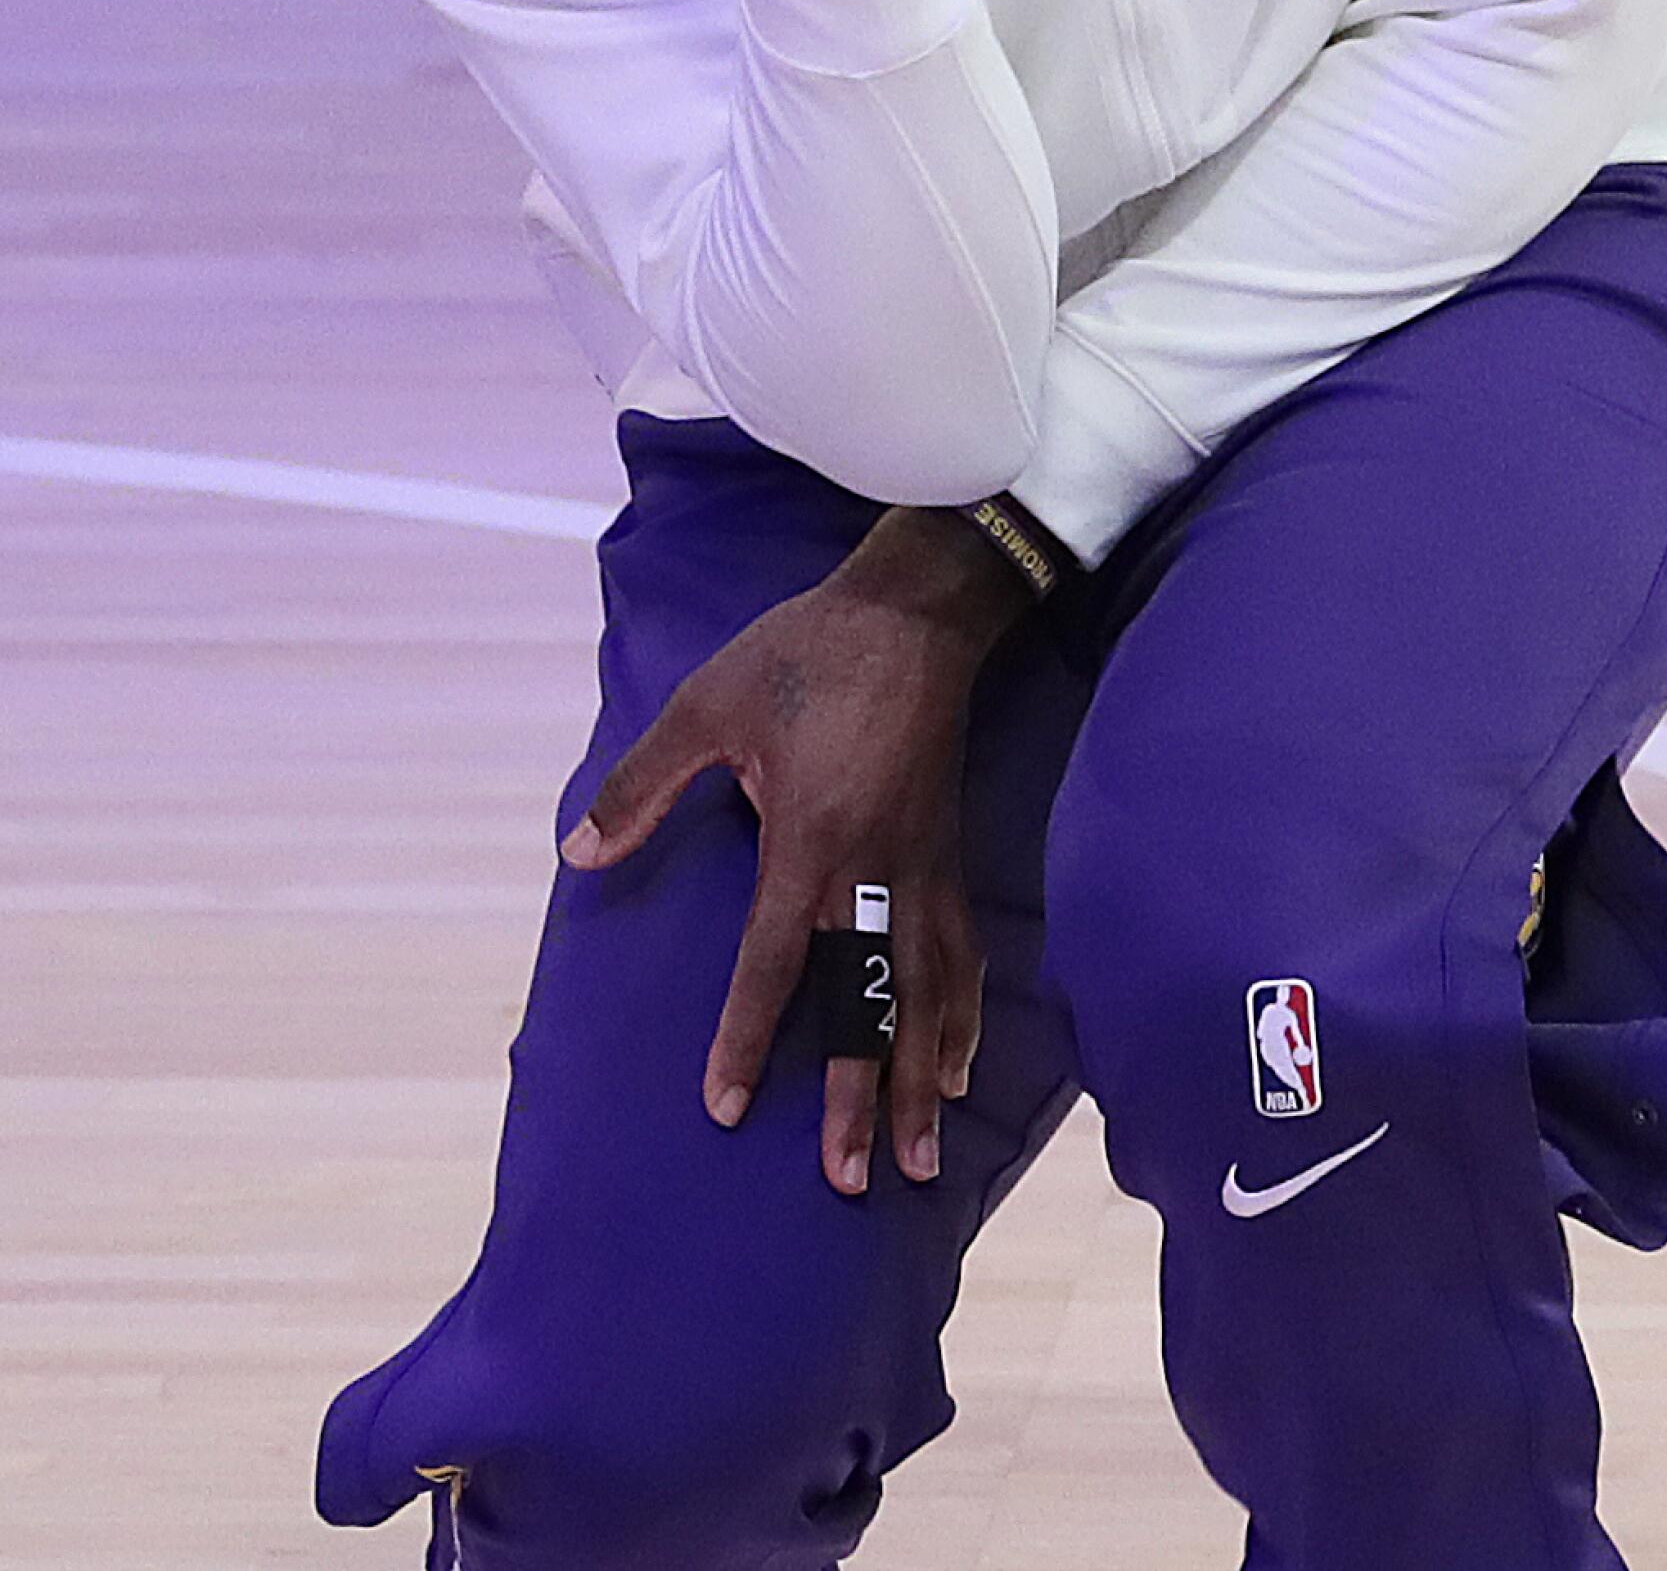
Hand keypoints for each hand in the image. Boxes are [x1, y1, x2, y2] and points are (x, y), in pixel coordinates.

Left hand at [557, 517, 1031, 1193]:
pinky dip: (964, 1015)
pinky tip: (961, 1063)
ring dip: (924, 1076)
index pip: (775, 960)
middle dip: (863, 1095)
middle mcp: (875, 867)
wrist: (916, 611)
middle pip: (869, 1000)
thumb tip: (578, 854)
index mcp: (810, 837)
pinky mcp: (949, 851)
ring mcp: (923, 863)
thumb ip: (643, 783)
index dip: (748, 1036)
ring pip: (929, 991)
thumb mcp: (708, 703)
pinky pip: (963, 952)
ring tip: (920, 1156)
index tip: (729, 1106)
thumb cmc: (805, 651)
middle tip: (852, 1179)